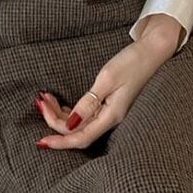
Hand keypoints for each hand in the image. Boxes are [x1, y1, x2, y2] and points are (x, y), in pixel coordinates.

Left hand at [33, 19, 180, 149]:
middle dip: (55, 120)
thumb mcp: (108, 78)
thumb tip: (71, 123)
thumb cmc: (132, 61)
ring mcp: (110, 110)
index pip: (81, 137)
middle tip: (39, 102)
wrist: (152, 51)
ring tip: (44, 98)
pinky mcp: (109, 103)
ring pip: (80, 122)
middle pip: (78, 130)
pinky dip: (69, 109)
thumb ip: (89, 101)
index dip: (60, 141)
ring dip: (60, 113)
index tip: (41, 140)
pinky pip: (85, 114)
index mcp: (112, 115)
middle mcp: (110, 117)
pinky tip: (59, 101)